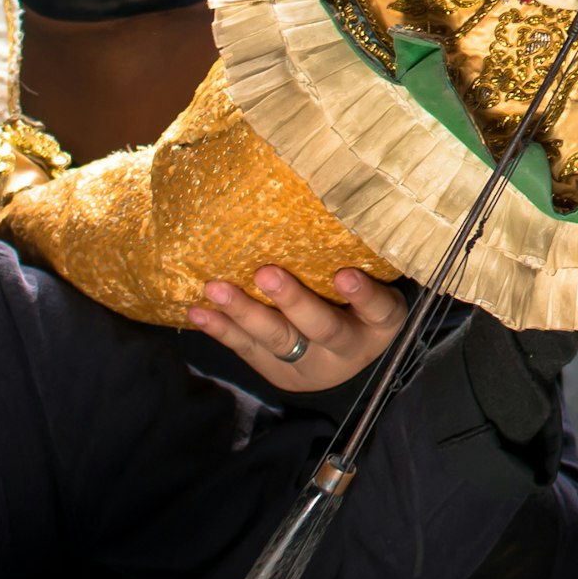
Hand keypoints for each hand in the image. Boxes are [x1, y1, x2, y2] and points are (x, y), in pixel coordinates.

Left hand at [187, 264, 407, 390]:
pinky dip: (221, 329)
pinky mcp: (276, 372)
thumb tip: (327, 207)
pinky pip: (247, 350)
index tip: (344, 274)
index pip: (378, 308)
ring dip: (245, 313)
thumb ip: (363, 265)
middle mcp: (347, 348)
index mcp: (379, 324)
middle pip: (322, 327)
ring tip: (216, 289)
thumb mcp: (377, 292)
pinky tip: (197, 312)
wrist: (349, 365)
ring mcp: (309, 364)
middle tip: (265, 274)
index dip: (362, 295)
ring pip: (278, 340)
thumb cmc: (363, 308)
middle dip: (292, 301)